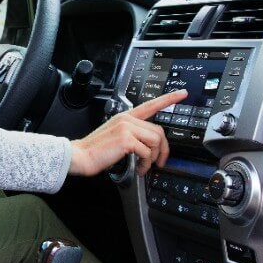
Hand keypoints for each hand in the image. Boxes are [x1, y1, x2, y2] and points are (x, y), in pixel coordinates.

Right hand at [68, 90, 188, 176]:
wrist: (80, 156)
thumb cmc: (95, 150)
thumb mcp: (115, 136)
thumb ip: (131, 134)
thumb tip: (148, 146)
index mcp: (125, 116)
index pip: (150, 105)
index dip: (169, 99)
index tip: (182, 94)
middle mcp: (127, 119)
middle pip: (158, 130)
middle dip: (162, 149)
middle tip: (159, 162)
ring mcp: (127, 128)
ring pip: (155, 140)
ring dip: (153, 158)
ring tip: (144, 166)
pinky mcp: (127, 139)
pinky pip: (147, 152)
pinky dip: (146, 163)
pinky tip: (139, 168)